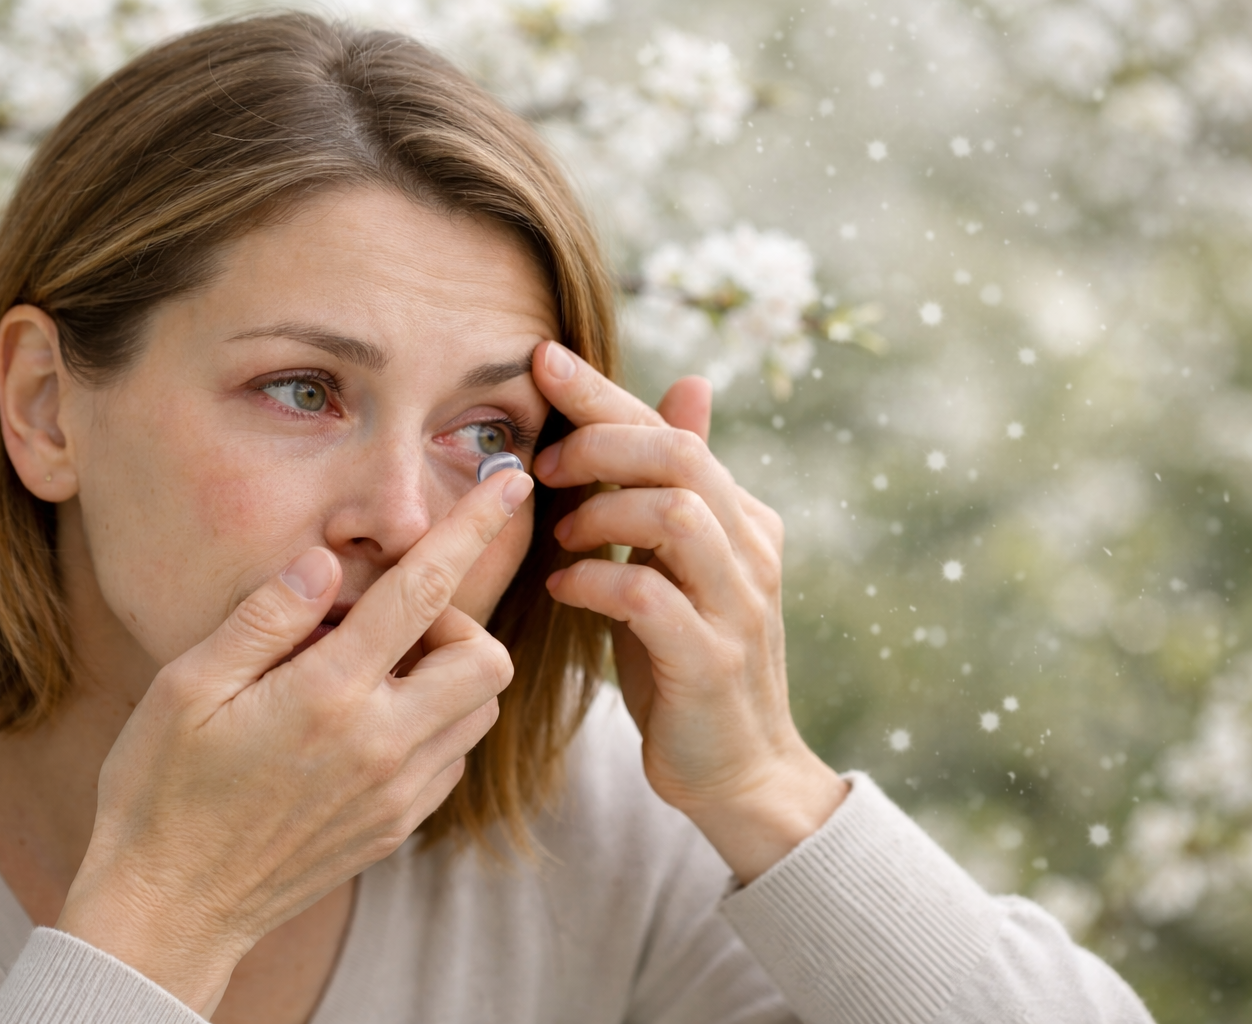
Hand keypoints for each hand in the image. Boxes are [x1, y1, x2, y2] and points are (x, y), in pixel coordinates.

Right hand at [56, 467, 534, 1014]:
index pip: (423, 593)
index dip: (471, 528)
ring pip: (480, 711)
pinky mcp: (398, 827)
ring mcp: (397, 794)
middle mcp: (381, 746)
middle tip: (387, 625)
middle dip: (458, 623)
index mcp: (327, 697)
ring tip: (377, 670)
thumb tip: (327, 561)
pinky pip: (453, 758)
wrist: (170, 910)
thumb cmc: (162, 790)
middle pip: (488, 659)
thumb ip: (266, 617)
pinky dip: (436, 723)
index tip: (511, 483)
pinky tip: (374, 721)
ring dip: (451, 674)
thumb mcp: (185, 687)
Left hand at [531, 340, 845, 883]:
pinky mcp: (710, 660)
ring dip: (599, 513)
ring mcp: (737, 605)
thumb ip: (674, 484)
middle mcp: (751, 549)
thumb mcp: (679, 564)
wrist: (738, 769)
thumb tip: (688, 385)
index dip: (603, 393)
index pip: (672, 429)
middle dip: (597, 444)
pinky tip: (563, 588)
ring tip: (558, 534)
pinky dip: (594, 581)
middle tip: (541, 464)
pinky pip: (647, 595)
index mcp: (741, 517)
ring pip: (674, 515)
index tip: (539, 357)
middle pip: (678, 456)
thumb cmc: (688, 658)